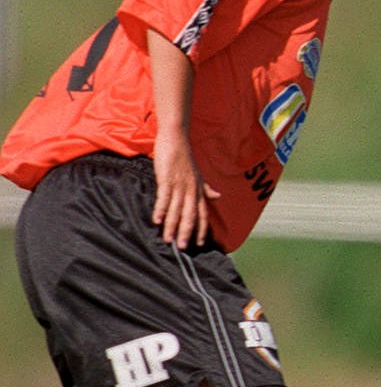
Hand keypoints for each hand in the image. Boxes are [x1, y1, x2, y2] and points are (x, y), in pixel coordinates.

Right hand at [152, 131, 220, 248]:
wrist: (176, 138)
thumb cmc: (184, 157)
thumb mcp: (198, 174)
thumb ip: (206, 188)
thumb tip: (218, 196)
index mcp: (198, 190)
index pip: (202, 213)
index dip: (202, 229)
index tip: (199, 244)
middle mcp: (191, 189)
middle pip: (190, 215)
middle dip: (186, 232)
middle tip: (182, 248)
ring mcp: (179, 184)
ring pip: (177, 209)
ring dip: (172, 225)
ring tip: (167, 239)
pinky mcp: (167, 178)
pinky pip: (164, 196)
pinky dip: (161, 209)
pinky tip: (156, 220)